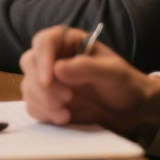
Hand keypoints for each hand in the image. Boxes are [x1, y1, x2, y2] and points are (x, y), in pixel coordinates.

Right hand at [19, 26, 159, 144]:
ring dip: (43, 102)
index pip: (44, 41)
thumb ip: (88, 68)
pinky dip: (44, 113)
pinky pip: (32, 104)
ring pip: (28, 86)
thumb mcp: (113, 73)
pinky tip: (64, 118)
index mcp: (68, 42)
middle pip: (30, 63)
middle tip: (66, 99)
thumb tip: (57, 68)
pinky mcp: (46, 100)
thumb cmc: (124, 85)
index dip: (42, 58)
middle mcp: (53, 58)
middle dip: (43, 85)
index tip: (48, 79)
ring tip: (66, 113)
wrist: (131, 111)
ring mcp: (48, 80)